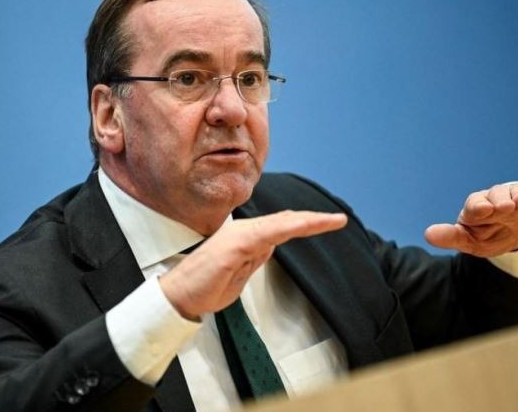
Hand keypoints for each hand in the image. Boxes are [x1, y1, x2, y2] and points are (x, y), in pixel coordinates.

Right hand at [159, 210, 346, 319]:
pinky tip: (302, 224)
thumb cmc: (204, 288)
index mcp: (244, 239)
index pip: (279, 227)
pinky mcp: (233, 245)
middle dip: (313, 220)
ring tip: (330, 221)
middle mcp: (242, 232)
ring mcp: (237, 236)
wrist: (179, 297)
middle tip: (339, 220)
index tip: (328, 222)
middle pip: (283, 221)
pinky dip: (286, 227)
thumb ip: (254, 260)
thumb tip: (271, 246)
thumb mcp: (239, 277)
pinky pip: (265, 233)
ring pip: (279, 224)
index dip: (304, 223)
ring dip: (306, 222)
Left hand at [424, 181, 517, 257]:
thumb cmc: (489, 236)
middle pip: (497, 194)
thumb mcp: (470, 242)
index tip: (484, 210)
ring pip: (517, 190)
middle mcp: (497, 198)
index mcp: (478, 208)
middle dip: (500, 199)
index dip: (479, 206)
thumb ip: (451, 237)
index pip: (475, 204)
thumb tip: (428, 235)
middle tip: (505, 208)